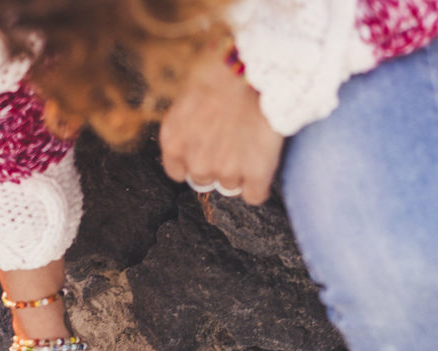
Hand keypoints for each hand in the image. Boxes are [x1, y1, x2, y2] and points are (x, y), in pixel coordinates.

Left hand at [159, 57, 283, 204]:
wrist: (256, 67)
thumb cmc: (222, 67)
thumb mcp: (189, 91)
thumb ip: (187, 121)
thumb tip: (198, 128)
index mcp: (173, 141)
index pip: (178, 171)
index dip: (195, 157)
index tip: (208, 146)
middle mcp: (195, 162)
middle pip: (204, 180)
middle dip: (217, 164)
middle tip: (233, 141)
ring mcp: (226, 171)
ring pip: (231, 186)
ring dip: (240, 170)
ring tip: (251, 141)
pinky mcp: (255, 174)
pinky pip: (255, 195)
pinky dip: (260, 181)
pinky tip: (263, 158)